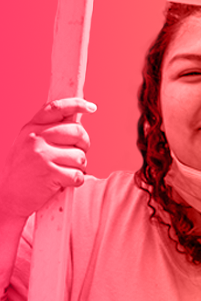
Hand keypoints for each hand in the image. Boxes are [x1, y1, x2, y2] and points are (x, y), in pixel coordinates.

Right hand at [0, 98, 95, 219]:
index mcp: (31, 128)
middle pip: (77, 132)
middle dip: (84, 144)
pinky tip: (62, 183)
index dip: (76, 104)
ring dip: (78, 167)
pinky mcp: (50, 173)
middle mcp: (36, 138)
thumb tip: (74, 118)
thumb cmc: (23, 171)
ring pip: (81, 156)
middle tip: (77, 154)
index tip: (91, 107)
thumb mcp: (28, 143)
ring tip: (63, 171)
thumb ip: (47, 131)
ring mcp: (43, 155)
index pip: (56, 108)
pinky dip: (75, 181)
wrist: (9, 196)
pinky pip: (78, 175)